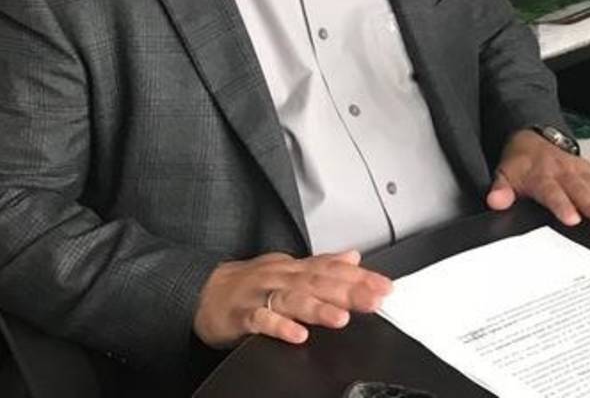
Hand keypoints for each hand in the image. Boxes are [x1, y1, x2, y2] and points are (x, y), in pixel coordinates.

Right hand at [193, 249, 392, 348]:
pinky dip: (279, 327)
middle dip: (348, 292)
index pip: (332, 270)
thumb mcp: (288, 268)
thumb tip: (354, 256)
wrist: (204, 292)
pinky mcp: (242, 315)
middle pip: (318, 283)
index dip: (360, 277)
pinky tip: (297, 335)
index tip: (385, 287)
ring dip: (318, 308)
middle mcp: (281, 278)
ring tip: (341, 318)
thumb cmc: (249, 283)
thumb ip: (322, 264)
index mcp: (294, 269)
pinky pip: (262, 321)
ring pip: (293, 300)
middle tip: (374, 300)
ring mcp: (261, 295)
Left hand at [486, 129, 589, 226]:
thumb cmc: (521, 163)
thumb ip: (501, 190)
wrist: (531, 138)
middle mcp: (564, 172)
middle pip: (580, 190)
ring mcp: (580, 170)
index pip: (552, 192)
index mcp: (542, 175)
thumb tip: (495, 202)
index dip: (562, 205)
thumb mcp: (504, 174)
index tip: (572, 218)